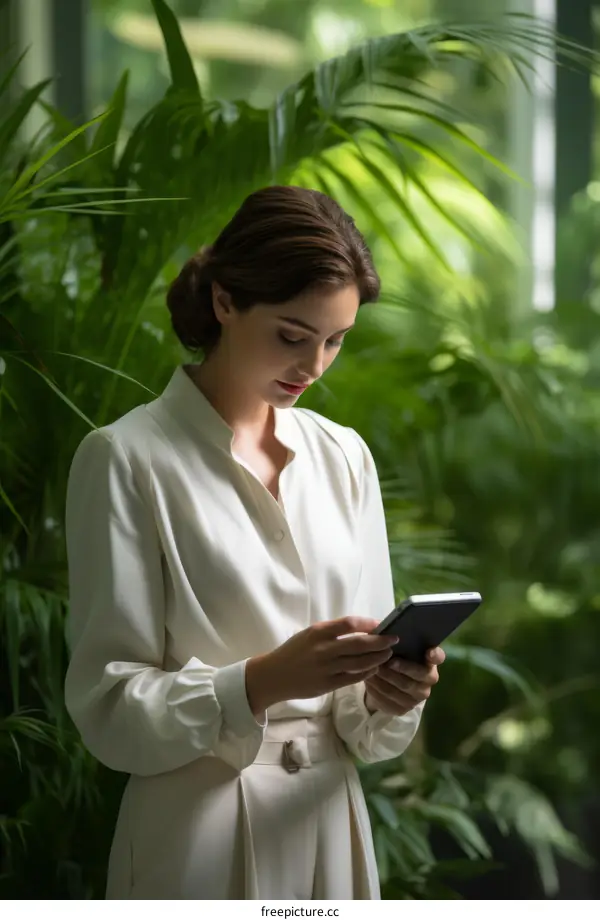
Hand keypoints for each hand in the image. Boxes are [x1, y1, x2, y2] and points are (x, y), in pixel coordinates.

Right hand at [246, 617, 398, 714]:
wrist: (274, 675)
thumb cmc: (294, 651)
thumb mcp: (310, 634)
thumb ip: (332, 632)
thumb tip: (361, 629)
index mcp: (319, 632)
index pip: (350, 623)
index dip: (369, 624)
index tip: (381, 624)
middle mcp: (323, 649)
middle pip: (360, 644)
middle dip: (380, 642)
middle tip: (394, 640)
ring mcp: (326, 668)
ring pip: (360, 663)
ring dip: (377, 658)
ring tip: (387, 654)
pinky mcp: (327, 685)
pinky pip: (353, 678)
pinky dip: (367, 672)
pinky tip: (374, 668)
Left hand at [364, 647, 444, 715]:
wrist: (386, 684)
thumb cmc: (394, 659)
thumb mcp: (396, 648)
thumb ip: (395, 641)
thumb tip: (382, 631)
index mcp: (429, 661)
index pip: (438, 657)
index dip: (435, 655)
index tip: (429, 652)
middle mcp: (428, 680)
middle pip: (417, 675)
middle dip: (401, 668)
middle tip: (386, 662)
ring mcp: (417, 697)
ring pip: (400, 688)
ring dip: (384, 678)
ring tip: (371, 669)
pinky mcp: (403, 709)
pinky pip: (388, 700)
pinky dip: (376, 689)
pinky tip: (368, 681)